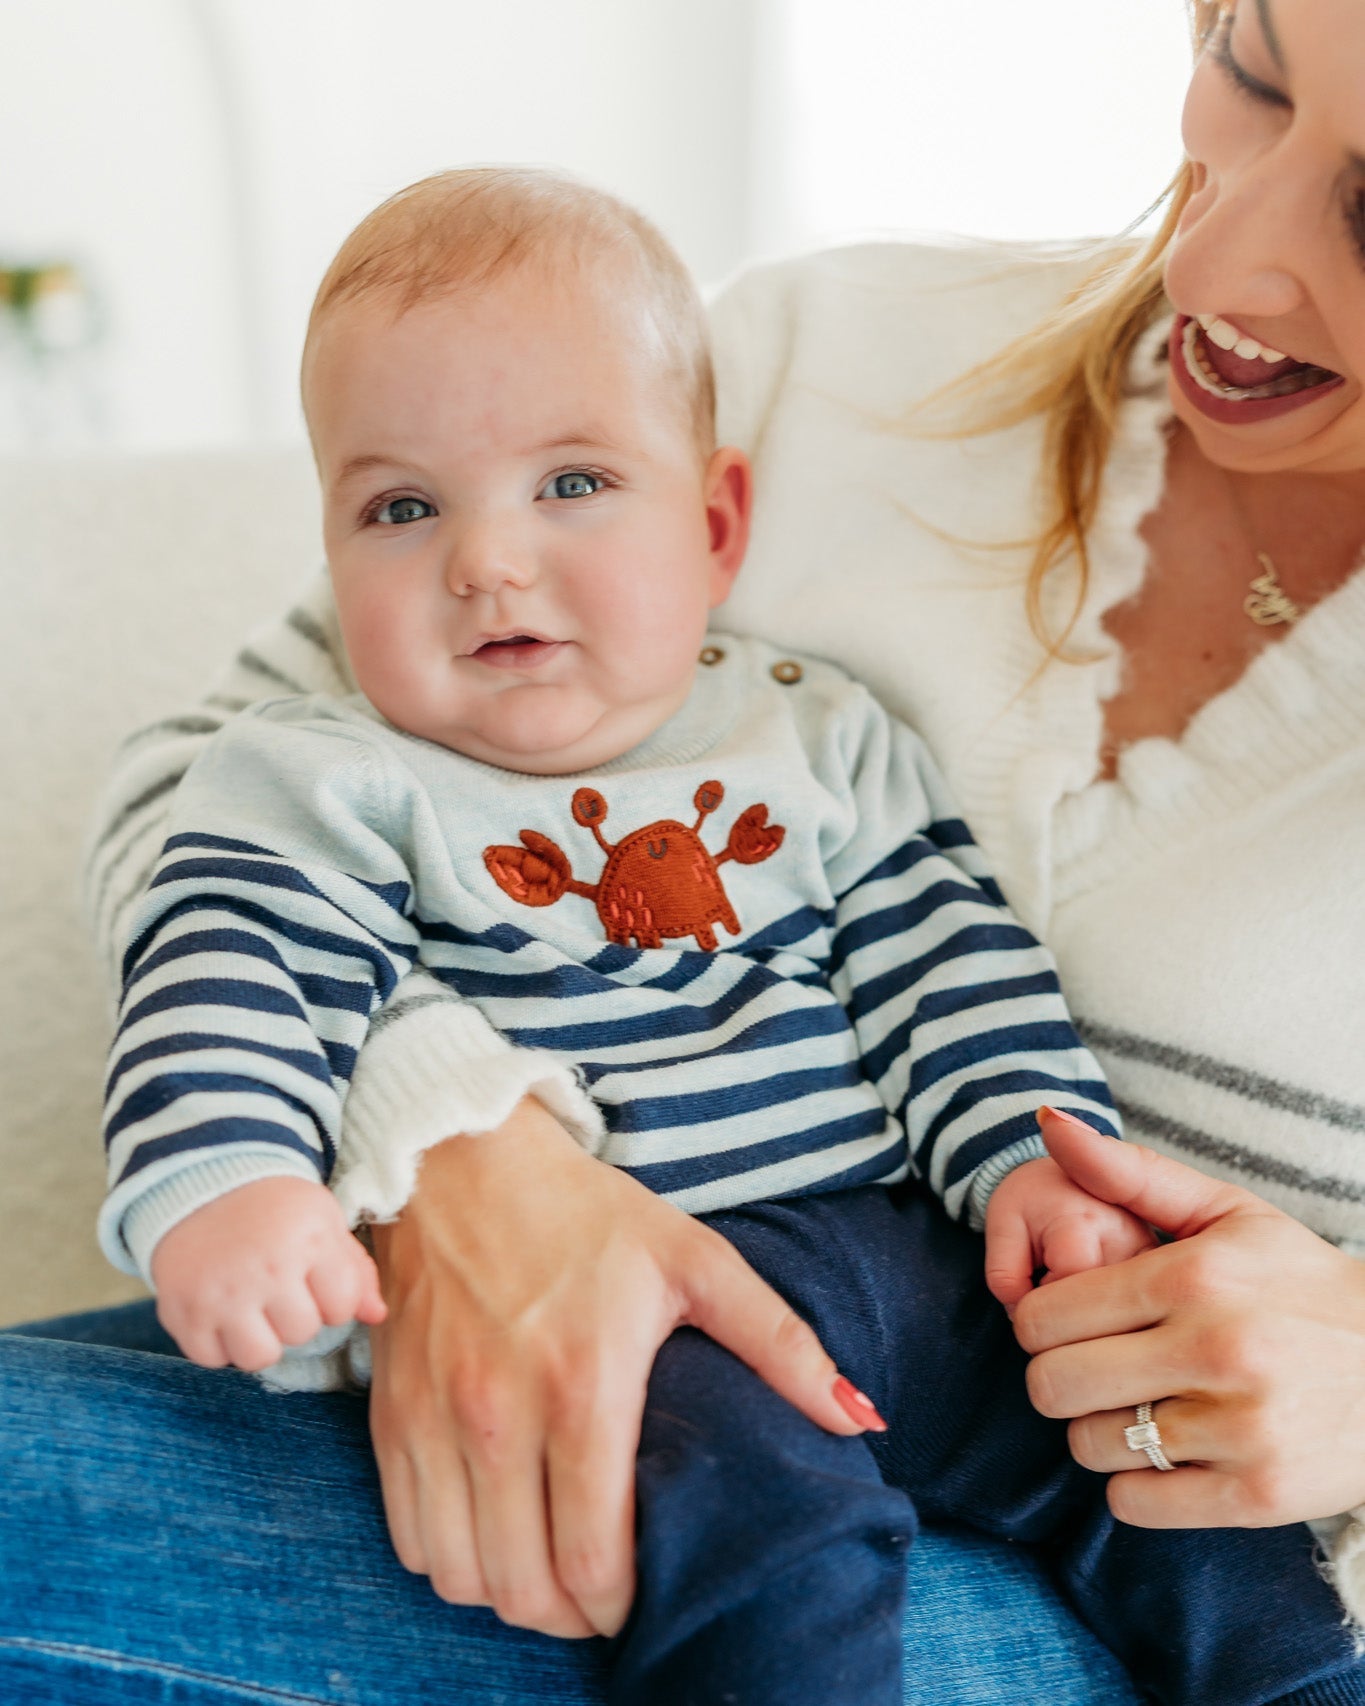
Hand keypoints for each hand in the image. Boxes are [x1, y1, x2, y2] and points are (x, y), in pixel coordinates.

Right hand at [151, 1175, 386, 1370]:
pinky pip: (212, 1359)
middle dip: (295, 1316)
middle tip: (277, 1287)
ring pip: (259, 1357)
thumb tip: (377, 1315)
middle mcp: (267, 1268)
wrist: (200, 1185)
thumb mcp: (323, 1220)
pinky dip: (218, 1344)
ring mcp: (222, 1293)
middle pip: (301, 1333)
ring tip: (252, 1308)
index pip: (342, 1307)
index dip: (332, 1298)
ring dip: (259, 1338)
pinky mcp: (184, 1311)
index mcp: (309, 1239)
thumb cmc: (273, 1209)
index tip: (312, 1277)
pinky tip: (220, 1311)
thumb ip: (355, 1269)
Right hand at [366, 1095, 874, 1640]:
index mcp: (582, 1388)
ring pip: (458, 1576)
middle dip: (570, 1614)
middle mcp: (496, 1416)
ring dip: (506, 1591)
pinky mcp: (389, 1411)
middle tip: (600, 1590)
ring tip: (547, 1564)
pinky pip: (409, 1535)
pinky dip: (448, 1555)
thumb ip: (779, 1343)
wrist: (463, 1154)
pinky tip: (490, 1526)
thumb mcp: (694, 1260)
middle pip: (521, 1589)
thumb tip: (858, 1416)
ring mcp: (433, 1418)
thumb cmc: (585, 1212)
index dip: (622, 1606)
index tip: (644, 1590)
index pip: (592, 1562)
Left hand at [1014, 1107, 1364, 1525]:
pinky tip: (1167, 1454)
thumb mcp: (1226, 1212)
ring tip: (1136, 1408)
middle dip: (1056, 1378)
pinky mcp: (1260, 1493)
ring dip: (1098, 1432)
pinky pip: (1135, 1505)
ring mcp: (1240, 1426)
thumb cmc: (1299, 1283)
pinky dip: (1135, 1486)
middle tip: (1091, 1370)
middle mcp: (1215, 1349)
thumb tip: (1046, 1121)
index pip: (1043, 1315)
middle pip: (1053, 1385)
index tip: (1067, 1325)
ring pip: (1089, 1446)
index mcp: (1194, 1276)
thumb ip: (1128, 1171)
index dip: (1039, 1323)